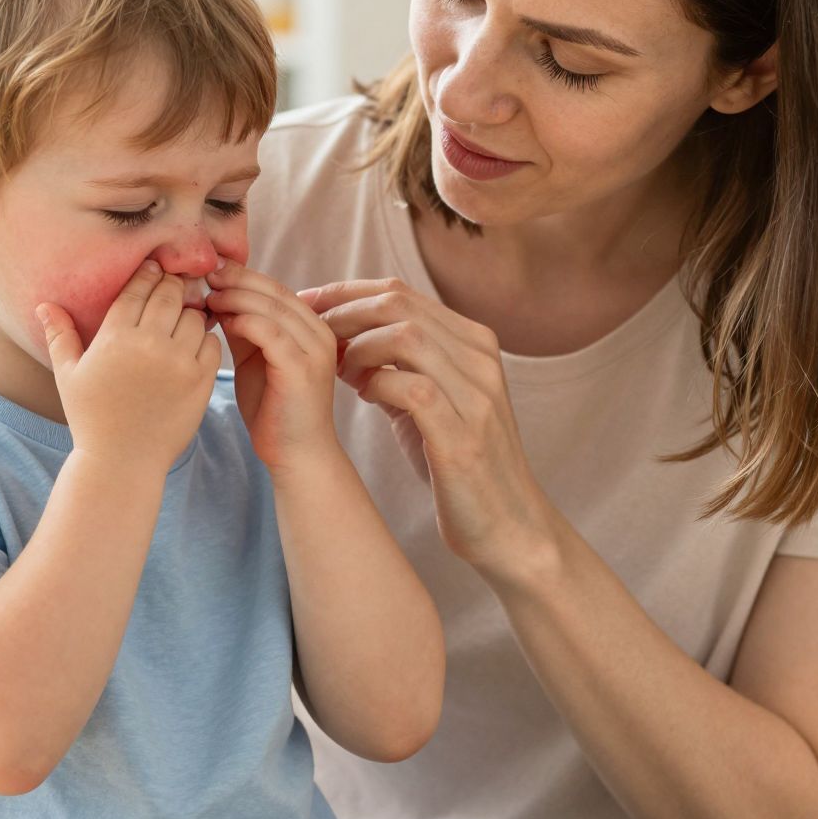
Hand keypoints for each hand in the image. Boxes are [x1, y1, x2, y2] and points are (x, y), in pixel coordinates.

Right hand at [37, 259, 222, 474]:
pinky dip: (205, 338)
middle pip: (169, 295)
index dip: (148, 273)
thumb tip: (44, 305)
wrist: (122, 461)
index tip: (155, 267)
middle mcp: (149, 345)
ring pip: (194, 317)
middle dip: (173, 285)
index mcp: (115, 338)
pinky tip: (195, 342)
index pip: (137, 289)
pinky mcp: (201, 380)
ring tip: (185, 314)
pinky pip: (211, 343)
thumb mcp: (68, 375)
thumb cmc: (91, 418)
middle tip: (176, 282)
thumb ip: (59, 336)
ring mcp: (178, 362)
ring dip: (190, 312)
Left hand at [204, 259, 342, 477]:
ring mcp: (314, 351)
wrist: (295, 454)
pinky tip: (223, 320)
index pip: (275, 289)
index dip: (242, 275)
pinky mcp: (302, 369)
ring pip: (272, 308)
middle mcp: (320, 334)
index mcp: (311, 328)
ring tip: (208, 296)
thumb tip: (217, 298)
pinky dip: (245, 321)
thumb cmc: (273, 410)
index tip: (210, 270)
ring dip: (237, 297)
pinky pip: (271, 333)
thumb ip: (244, 329)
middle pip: (275, 292)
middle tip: (205, 274)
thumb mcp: (255, 360)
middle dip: (237, 279)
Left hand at [304, 276, 557, 575]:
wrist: (509, 525)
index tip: (308, 307)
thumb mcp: (434, 404)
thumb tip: (346, 341)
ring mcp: (476, 396)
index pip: (401, 294)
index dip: (346, 294)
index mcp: (474, 344)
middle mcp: (480, 360)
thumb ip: (401, 368)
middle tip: (309, 335)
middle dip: (342, 314)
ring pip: (404, 337)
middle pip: (398, 305)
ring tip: (337, 370)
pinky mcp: (463, 435)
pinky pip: (410, 388)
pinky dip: (377, 384)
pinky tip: (364, 396)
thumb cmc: (462, 464)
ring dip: (356, 349)